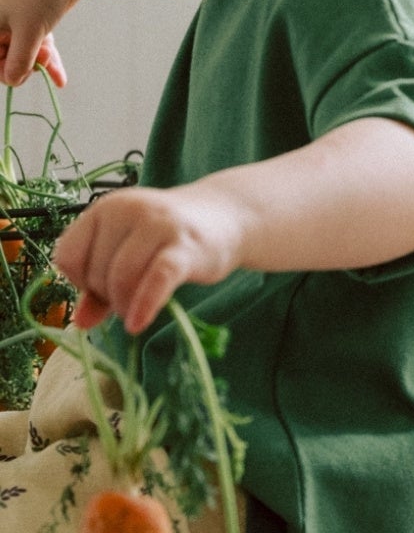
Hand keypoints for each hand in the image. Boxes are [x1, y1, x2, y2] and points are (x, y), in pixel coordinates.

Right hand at [0, 0, 79, 86]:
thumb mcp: (28, 34)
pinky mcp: (33, 15)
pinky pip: (37, 42)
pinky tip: (61, 80)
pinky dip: (48, 58)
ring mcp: (14, 16)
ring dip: (39, 62)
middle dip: (26, 64)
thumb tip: (12, 80)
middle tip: (44, 59)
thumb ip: (19, 62)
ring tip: (54, 67)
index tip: (22, 74)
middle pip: (5, 55)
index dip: (4, 70)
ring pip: (24, 50)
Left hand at [53, 185, 245, 335]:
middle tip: (128, 301)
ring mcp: (158, 225)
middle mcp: (128, 210)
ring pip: (122, 277)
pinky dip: (144, 305)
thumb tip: (80, 323)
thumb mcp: (129, 253)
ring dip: (125, 306)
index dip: (80, 281)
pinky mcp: (185, 246)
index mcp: (105, 208)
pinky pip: (156, 280)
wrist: (225, 215)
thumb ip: (100, 286)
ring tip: (136, 312)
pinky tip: (139, 323)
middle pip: (96, 271)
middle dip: (108, 297)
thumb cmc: (169, 236)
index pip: (68, 255)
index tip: (101, 288)